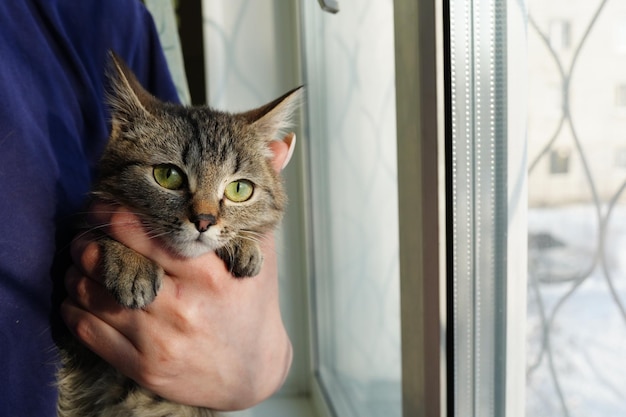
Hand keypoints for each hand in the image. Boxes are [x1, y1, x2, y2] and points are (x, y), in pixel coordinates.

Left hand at [61, 134, 295, 409]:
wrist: (251, 371)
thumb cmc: (252, 305)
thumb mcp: (261, 254)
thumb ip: (258, 201)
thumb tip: (282, 144)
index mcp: (212, 277)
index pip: (151, 237)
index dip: (118, 214)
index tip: (104, 200)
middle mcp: (183, 309)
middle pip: (115, 263)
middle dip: (93, 238)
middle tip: (88, 225)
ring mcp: (159, 342)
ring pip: (94, 295)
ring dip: (80, 270)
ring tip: (84, 257)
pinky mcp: (142, 367)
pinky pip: (89, 331)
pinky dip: (76, 306)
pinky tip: (83, 292)